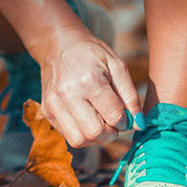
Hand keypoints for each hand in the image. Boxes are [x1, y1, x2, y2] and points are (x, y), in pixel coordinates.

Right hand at [32, 28, 142, 147]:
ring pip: (80, 141)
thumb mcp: (117, 66)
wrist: (58, 45)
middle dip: (111, 134)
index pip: (114, 118)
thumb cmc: (91, 54)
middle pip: (95, 134)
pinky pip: (68, 136)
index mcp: (89, 81)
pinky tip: (87, 119)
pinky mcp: (46, 111)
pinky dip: (82, 134)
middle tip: (113, 122)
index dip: (125, 121)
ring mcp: (54, 104)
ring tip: (100, 122)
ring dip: (95, 138)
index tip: (125, 115)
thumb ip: (131, 96)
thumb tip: (139, 124)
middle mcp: (68, 95)